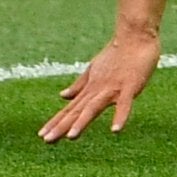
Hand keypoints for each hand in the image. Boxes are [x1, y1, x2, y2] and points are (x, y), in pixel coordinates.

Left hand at [40, 30, 161, 141]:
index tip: (42, 136)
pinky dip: (120, 116)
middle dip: (61, 126)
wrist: (134, 36)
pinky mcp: (129, 87)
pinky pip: (124, 104)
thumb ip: (79, 86)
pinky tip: (115, 130)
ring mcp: (112, 88)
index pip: (70, 109)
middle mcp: (97, 90)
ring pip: (94, 108)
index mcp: (90, 89)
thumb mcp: (94, 71)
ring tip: (71, 137)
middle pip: (76, 111)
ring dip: (82, 122)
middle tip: (46, 140)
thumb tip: (61, 96)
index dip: (56, 122)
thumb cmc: (116, 55)